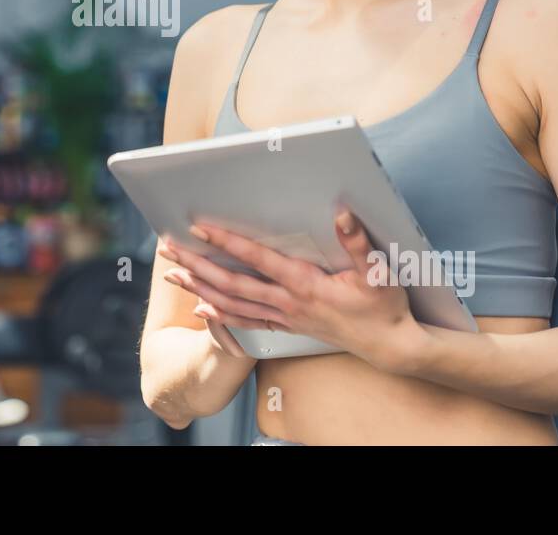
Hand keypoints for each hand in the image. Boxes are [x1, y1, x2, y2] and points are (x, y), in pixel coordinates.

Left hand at [157, 207, 422, 371]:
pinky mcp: (288, 327)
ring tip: (172, 275)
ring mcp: (286, 317)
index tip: (200, 228)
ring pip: (232, 304)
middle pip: (232, 283)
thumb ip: (356, 241)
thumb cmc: (384, 306)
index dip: (227, 243)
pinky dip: (220, 315)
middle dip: (197, 265)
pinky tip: (201, 307)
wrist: (390, 346)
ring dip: (200, 288)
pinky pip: (246, 322)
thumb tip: (341, 212)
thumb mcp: (378, 271)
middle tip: (167, 251)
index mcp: (305, 283)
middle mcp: (288, 302)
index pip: (257, 259)